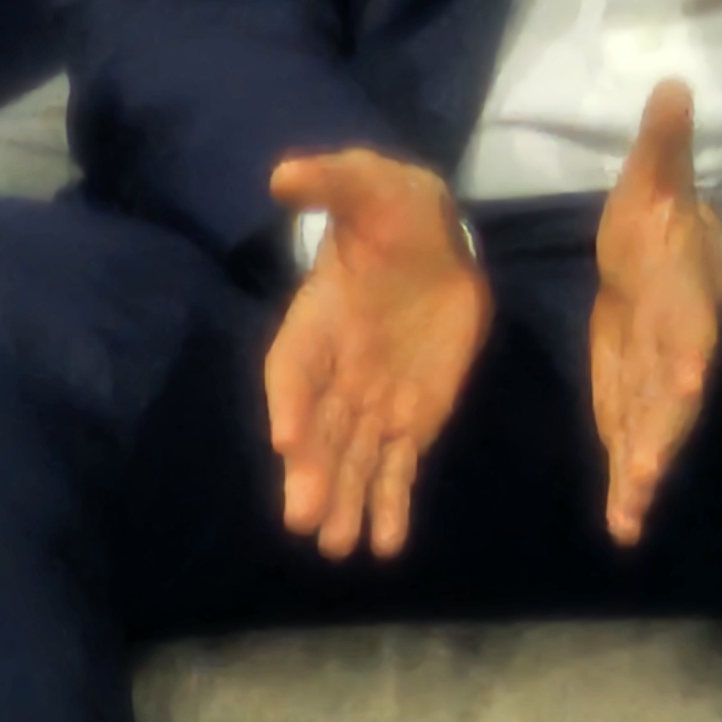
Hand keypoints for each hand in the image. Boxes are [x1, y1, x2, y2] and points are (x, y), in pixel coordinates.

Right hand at [263, 150, 490, 560]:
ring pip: (354, 458)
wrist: (435, 235)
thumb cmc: (391, 206)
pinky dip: (392, 502)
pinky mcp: (412, 416)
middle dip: (312, 473)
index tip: (287, 438)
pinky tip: (386, 543)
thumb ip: (331, 181)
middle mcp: (335, 371)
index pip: (294, 369)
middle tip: (304, 519)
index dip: (290, 403)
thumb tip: (286, 175)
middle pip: (319, 430)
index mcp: (314, 320)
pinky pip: (399, 465)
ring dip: (345, 500)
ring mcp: (372, 399)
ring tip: (336, 547)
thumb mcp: (365, 182)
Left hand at [590, 82, 721, 546]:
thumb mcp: (660, 174)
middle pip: (674, 395)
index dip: (687, 347)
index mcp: (683, 294)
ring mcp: (658, 377)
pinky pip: (635, 439)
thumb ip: (664, 141)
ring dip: (643, 472)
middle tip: (647, 474)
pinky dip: (631, 479)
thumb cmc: (669, 213)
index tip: (686, 373)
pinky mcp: (636, 394)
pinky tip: (621, 524)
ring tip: (629, 520)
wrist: (686, 254)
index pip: (689, 322)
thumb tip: (670, 86)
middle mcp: (678, 345)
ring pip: (655, 430)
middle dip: (661, 433)